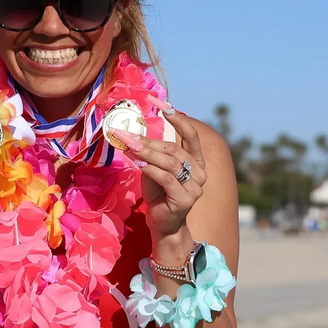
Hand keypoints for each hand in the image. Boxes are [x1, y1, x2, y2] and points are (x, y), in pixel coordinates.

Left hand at [111, 98, 206, 236]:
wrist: (162, 223)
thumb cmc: (158, 194)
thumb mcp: (154, 168)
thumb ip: (150, 153)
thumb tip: (131, 134)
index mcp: (196, 161)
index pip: (191, 136)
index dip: (179, 119)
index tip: (164, 105)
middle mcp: (200, 172)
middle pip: (173, 149)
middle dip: (149, 140)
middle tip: (127, 133)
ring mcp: (195, 187)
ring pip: (169, 162)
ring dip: (146, 152)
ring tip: (128, 145)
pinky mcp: (185, 199)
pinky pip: (165, 178)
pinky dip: (149, 168)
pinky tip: (137, 162)